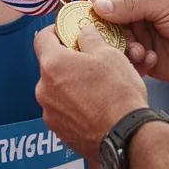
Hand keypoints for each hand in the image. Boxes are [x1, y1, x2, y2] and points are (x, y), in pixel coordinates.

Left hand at [34, 25, 147, 161]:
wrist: (127, 138)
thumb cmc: (118, 96)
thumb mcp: (110, 54)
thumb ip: (91, 39)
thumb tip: (85, 34)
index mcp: (53, 65)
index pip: (41, 38)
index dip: (54, 31)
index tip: (65, 32)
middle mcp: (44, 90)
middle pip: (50, 66)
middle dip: (67, 61)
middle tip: (88, 61)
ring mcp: (50, 113)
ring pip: (57, 90)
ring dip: (71, 85)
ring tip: (96, 87)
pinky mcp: (60, 131)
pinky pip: (63, 110)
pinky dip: (75, 105)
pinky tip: (95, 105)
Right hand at [90, 0, 168, 86]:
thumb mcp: (166, 4)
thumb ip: (131, 4)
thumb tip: (97, 6)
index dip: (98, 1)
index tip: (89, 16)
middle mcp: (140, 8)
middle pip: (108, 17)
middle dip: (110, 30)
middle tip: (117, 41)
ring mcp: (141, 32)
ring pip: (115, 40)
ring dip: (124, 48)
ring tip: (141, 53)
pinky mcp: (144, 54)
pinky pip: (126, 58)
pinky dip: (134, 61)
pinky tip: (151, 61)